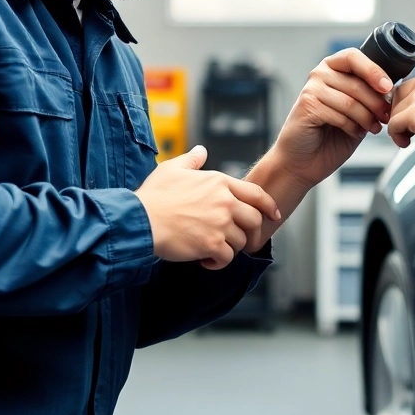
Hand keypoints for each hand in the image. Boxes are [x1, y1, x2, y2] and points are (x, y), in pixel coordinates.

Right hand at [134, 146, 281, 269]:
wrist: (140, 219)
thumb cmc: (154, 195)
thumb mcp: (173, 169)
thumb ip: (192, 160)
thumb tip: (201, 151)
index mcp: (219, 182)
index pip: (256, 194)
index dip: (269, 206)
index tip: (274, 215)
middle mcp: (224, 202)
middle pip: (254, 220)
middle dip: (249, 232)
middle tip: (237, 240)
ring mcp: (220, 223)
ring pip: (241, 242)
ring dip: (229, 248)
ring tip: (213, 248)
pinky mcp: (212, 244)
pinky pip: (227, 258)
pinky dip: (218, 263)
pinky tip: (206, 260)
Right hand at [266, 48, 393, 189]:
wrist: (304, 160)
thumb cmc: (330, 136)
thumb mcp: (356, 111)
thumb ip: (368, 96)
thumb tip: (390, 89)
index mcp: (333, 68)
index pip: (354, 57)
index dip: (374, 71)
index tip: (388, 88)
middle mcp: (320, 74)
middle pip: (357, 83)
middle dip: (376, 103)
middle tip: (385, 118)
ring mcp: (311, 89)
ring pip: (350, 101)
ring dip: (367, 118)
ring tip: (372, 128)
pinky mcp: (307, 106)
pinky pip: (339, 114)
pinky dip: (352, 127)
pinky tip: (354, 132)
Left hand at [387, 69, 414, 153]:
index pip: (407, 88)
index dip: (406, 106)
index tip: (410, 119)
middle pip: (396, 98)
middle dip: (399, 115)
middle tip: (409, 129)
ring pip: (393, 113)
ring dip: (399, 127)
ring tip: (411, 137)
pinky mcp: (413, 114)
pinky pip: (393, 126)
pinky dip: (397, 137)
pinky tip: (408, 142)